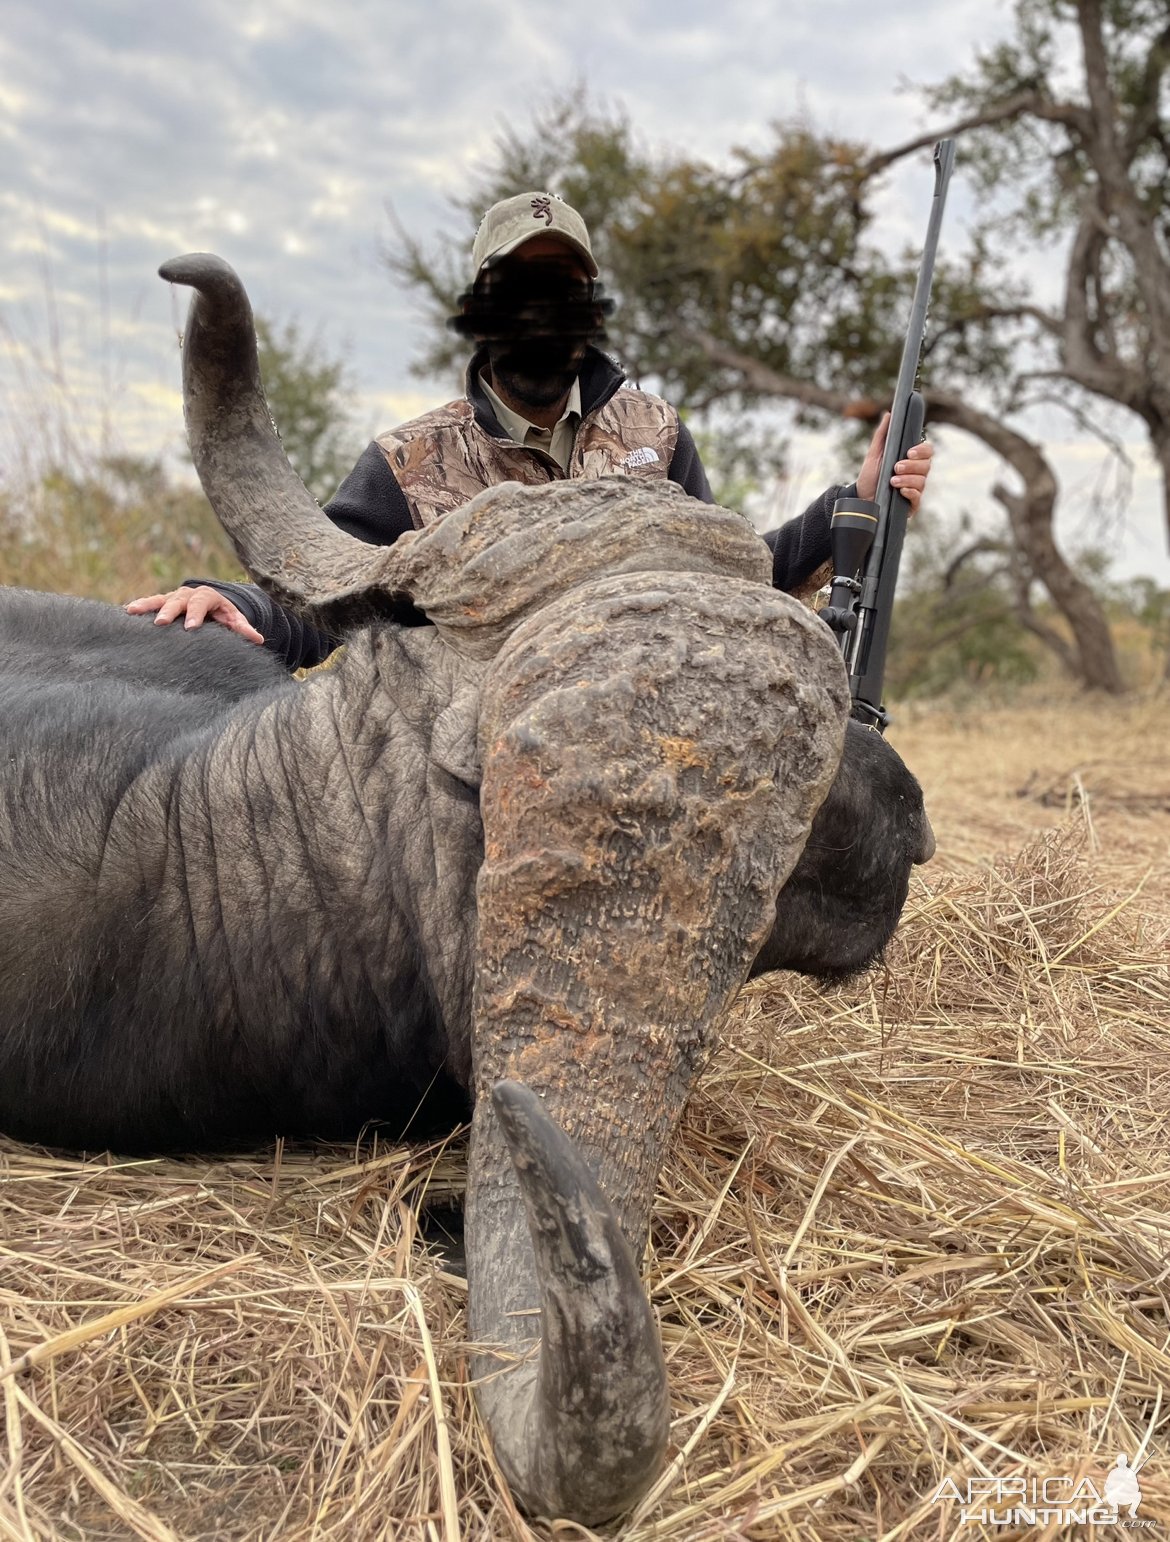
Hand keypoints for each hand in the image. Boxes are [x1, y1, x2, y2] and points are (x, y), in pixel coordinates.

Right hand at [125, 586, 264, 644]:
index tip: (191, 627)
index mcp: (208, 596)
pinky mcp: (164, 601)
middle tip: (161, 623)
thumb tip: (259, 639)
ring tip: (132, 610)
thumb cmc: (223, 614)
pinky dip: (140, 605)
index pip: (202, 603)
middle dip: (170, 611)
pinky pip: (150, 602)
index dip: (196, 614)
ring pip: (160, 599)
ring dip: (147, 605)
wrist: (211, 603)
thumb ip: (243, 629)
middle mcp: (189, 594)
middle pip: (179, 600)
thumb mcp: (234, 620)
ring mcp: (174, 597)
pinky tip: (127, 611)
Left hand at [855, 412, 933, 512]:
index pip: (927, 451)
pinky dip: (910, 492)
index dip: (922, 451)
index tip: (909, 452)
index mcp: (911, 460)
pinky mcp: (911, 505)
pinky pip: (918, 498)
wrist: (860, 499)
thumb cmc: (869, 476)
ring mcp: (915, 489)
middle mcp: (916, 474)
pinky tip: (900, 491)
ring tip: (892, 481)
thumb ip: (882, 435)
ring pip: (922, 481)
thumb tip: (889, 414)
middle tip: (896, 467)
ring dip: (907, 479)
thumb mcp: (874, 454)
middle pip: (927, 466)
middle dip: (911, 466)